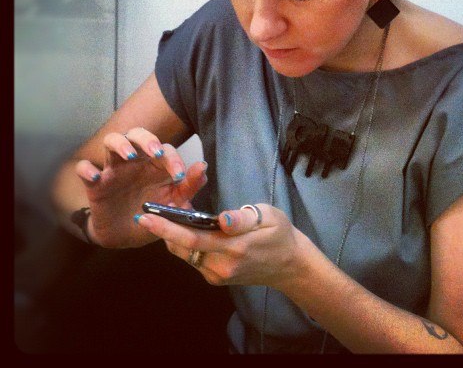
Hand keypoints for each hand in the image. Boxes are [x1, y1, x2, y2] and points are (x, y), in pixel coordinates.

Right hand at [75, 127, 207, 247]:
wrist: (127, 237)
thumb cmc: (153, 213)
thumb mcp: (174, 204)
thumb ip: (189, 186)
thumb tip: (203, 167)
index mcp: (156, 164)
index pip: (165, 149)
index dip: (174, 158)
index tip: (180, 176)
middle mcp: (135, 161)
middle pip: (137, 133)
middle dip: (147, 139)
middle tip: (156, 152)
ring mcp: (114, 169)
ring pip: (112, 140)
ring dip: (120, 143)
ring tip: (128, 156)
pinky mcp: (95, 184)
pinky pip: (84, 169)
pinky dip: (87, 169)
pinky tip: (95, 177)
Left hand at [135, 202, 304, 287]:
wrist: (289, 265)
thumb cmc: (280, 234)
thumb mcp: (269, 216)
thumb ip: (243, 218)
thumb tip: (222, 218)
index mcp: (234, 247)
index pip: (192, 238)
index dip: (166, 228)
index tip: (146, 217)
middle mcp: (221, 266)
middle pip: (183, 248)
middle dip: (163, 230)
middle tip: (150, 211)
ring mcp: (217, 275)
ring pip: (185, 254)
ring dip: (173, 236)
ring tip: (167, 215)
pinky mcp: (215, 278)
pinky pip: (193, 258)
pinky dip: (185, 243)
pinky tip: (185, 228)